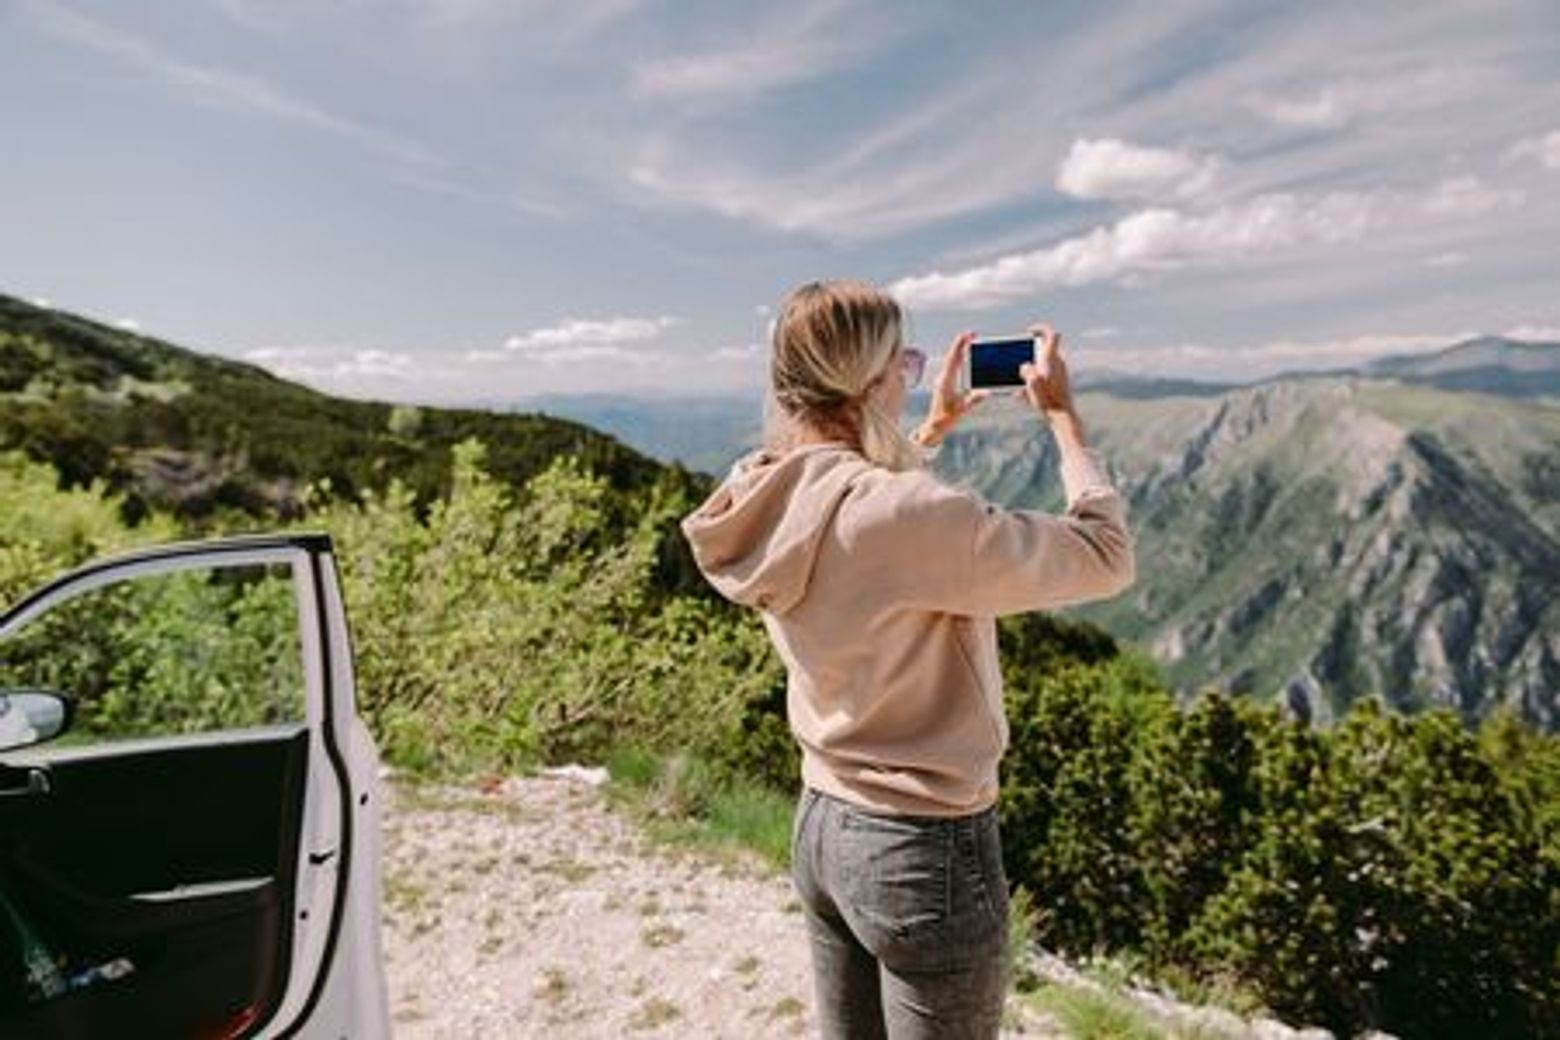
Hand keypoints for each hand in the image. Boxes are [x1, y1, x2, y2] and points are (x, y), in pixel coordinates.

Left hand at [916, 331, 991, 445]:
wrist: (934, 426)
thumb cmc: (944, 419)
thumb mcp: (961, 410)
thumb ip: (973, 401)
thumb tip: (986, 393)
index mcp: (946, 382)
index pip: (953, 359)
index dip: (960, 346)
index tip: (967, 335)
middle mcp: (943, 378)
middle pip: (952, 356)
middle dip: (961, 344)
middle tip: (972, 334)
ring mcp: (943, 380)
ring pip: (951, 360)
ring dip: (960, 350)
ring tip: (970, 341)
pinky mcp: (945, 383)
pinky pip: (953, 367)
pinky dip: (959, 359)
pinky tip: (965, 356)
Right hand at [1019, 324, 1074, 418]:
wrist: (1062, 416)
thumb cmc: (1048, 399)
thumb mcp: (1032, 383)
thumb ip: (1026, 370)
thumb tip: (1025, 367)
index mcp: (1051, 359)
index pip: (1051, 334)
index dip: (1040, 328)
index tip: (1029, 331)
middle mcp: (1058, 363)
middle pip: (1044, 350)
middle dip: (1029, 354)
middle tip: (1018, 359)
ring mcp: (1059, 373)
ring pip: (1042, 366)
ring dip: (1030, 371)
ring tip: (1019, 383)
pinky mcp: (1059, 384)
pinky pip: (1044, 379)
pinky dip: (1034, 384)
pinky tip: (1023, 396)